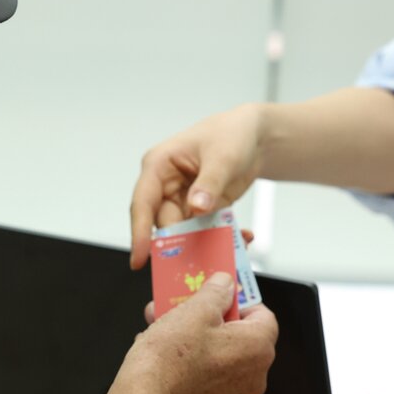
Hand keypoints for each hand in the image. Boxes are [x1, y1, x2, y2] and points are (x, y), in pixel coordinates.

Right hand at [108, 273, 277, 393]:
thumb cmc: (170, 357)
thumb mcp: (195, 309)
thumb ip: (216, 292)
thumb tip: (224, 284)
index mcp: (257, 349)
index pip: (263, 316)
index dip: (240, 303)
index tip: (221, 297)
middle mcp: (254, 379)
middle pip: (240, 341)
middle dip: (214, 325)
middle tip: (190, 314)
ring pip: (222, 365)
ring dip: (202, 348)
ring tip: (171, 335)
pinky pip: (208, 387)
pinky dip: (193, 375)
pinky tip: (170, 363)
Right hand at [129, 104, 264, 268]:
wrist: (254, 135)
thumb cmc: (231, 134)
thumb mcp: (222, 156)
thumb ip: (209, 183)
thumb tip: (197, 208)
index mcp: (159, 166)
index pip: (143, 202)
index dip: (139, 231)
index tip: (140, 258)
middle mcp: (165, 186)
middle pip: (165, 223)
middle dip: (182, 243)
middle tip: (200, 259)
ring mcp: (183, 199)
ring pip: (185, 231)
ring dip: (205, 242)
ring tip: (228, 248)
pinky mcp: (201, 210)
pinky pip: (204, 230)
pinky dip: (221, 237)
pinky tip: (240, 237)